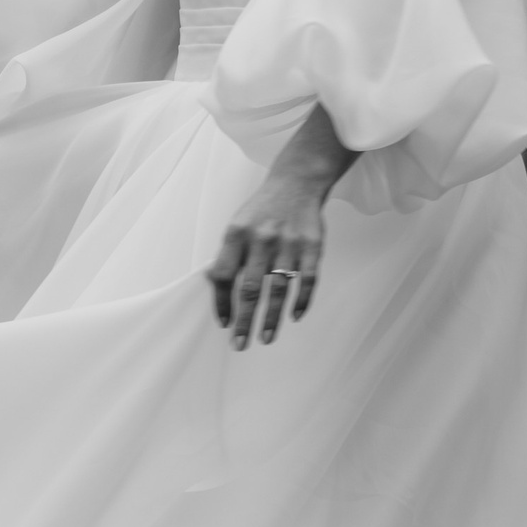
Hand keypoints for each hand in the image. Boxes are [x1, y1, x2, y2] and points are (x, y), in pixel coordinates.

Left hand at [208, 108, 355, 347]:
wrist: (297, 182)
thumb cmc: (262, 209)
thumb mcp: (237, 225)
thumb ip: (228, 254)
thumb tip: (213, 283)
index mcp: (237, 233)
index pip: (224, 276)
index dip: (221, 303)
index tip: (223, 324)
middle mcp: (262, 238)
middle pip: (250, 289)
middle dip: (244, 321)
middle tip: (239, 345)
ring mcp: (289, 242)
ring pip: (279, 289)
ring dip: (272, 318)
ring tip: (266, 339)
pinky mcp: (313, 244)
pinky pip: (308, 279)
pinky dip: (302, 300)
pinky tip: (295, 316)